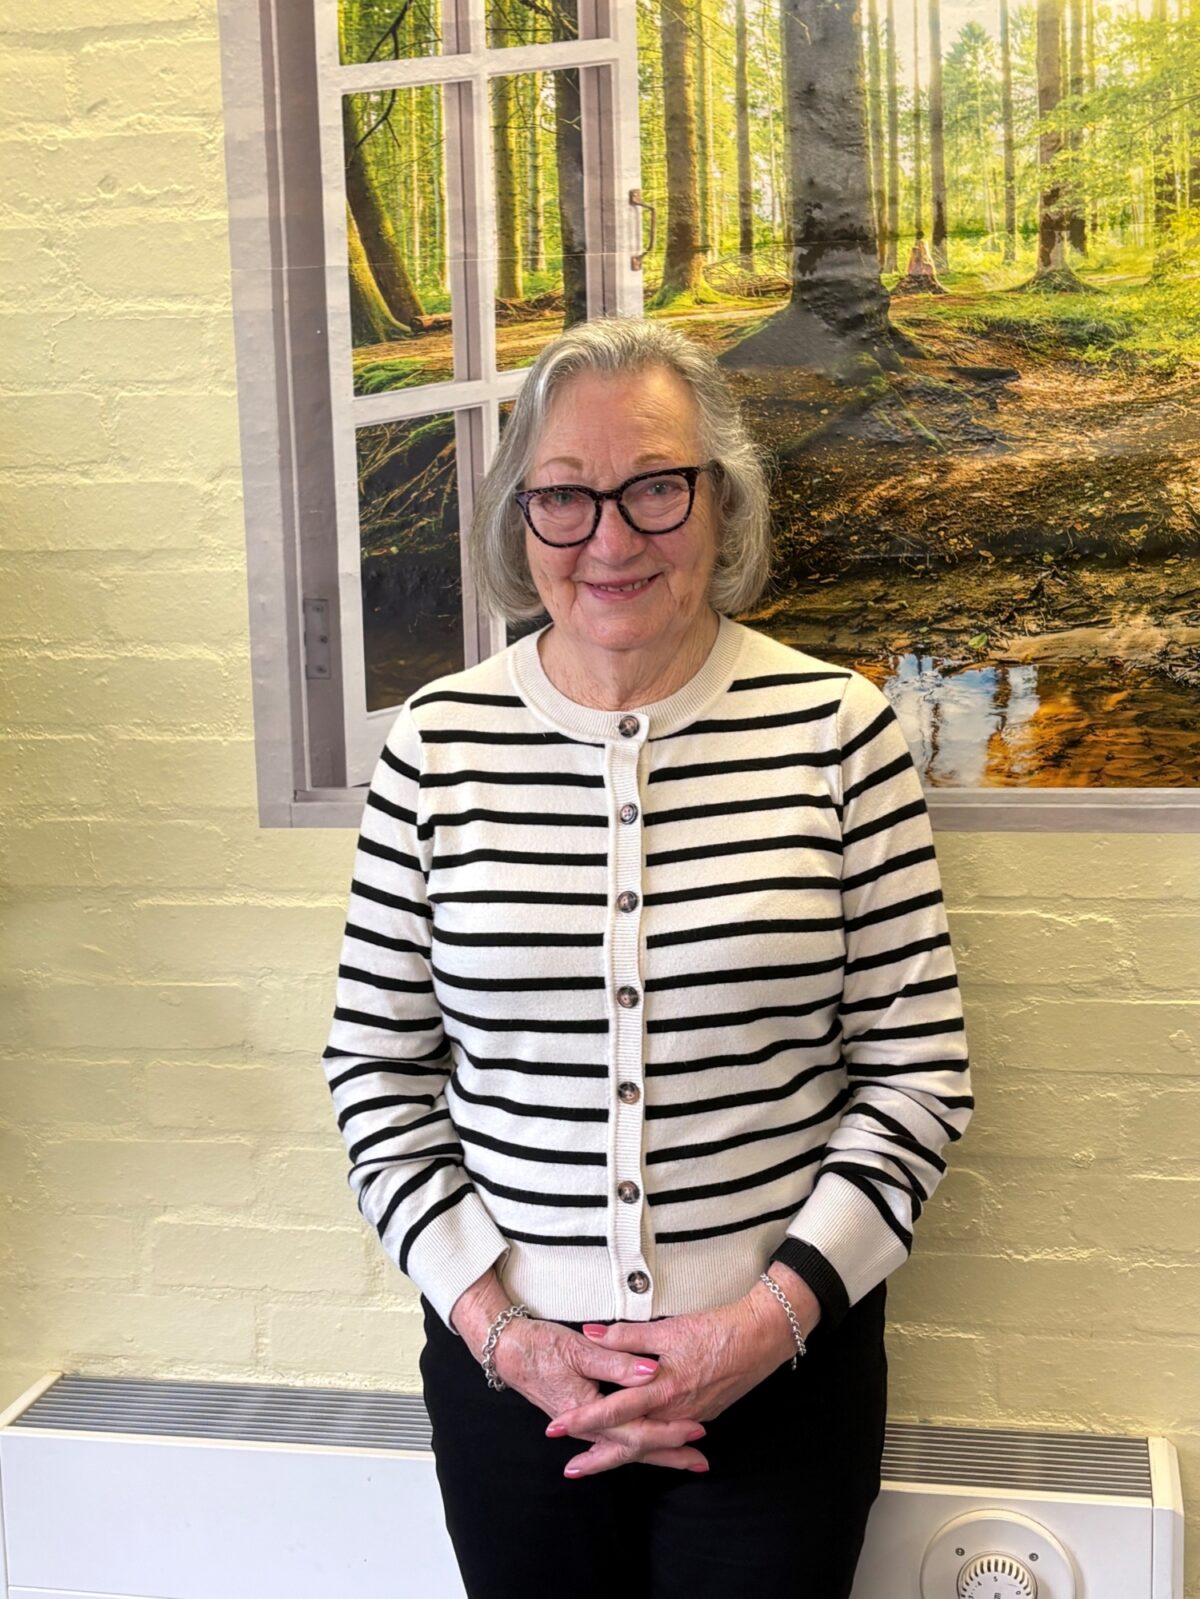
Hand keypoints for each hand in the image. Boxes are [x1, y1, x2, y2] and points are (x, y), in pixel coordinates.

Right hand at [450, 1270, 708, 1476]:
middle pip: (635, 1448)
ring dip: (656, 1453)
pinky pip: (614, 1439)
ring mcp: (583, 1425)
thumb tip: (651, 1371)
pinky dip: (635, 1445)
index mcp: (588, 1411)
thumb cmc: (540, 1346)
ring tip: (685, 1460)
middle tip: (701, 1462)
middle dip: (669, 1455)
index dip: (668, 1432)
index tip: (697, 1430)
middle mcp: (587, 1426)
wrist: (506, 1351)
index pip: (636, 1431)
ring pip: (626, 1446)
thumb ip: (616, 1360)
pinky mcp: (581, 1417)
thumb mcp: (579, 1348)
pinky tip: (646, 1450)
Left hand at [543, 1268, 820, 1479]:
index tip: (556, 1429)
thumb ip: (626, 1336)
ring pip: (649, 1444)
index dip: (583, 1420)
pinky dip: (650, 1446)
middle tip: (570, 1469)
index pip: (613, 1411)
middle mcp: (674, 1412)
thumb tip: (590, 1333)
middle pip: (630, 1444)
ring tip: (595, 1462)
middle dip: (598, 1457)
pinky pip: (668, 1437)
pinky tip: (639, 1447)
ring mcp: (690, 1417)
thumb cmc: (714, 1329)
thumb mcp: (668, 1329)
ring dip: (621, 1454)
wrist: (761, 1338)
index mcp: (661, 1390)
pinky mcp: (703, 1414)